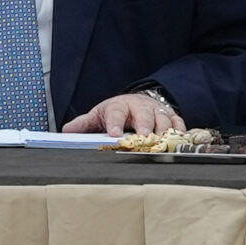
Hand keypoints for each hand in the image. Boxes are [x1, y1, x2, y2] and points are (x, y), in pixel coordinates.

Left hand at [64, 92, 182, 135]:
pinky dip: (178, 132)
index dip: (114, 122)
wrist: (137, 101)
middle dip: (145, 125)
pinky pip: (177, 123)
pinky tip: (178, 141)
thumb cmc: (116, 113)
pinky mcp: (170, 117)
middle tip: (144, 137)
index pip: (116, 112)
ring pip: (163, 119)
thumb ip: (84, 124)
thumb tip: (67, 131)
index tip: (113, 133)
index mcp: (119, 106)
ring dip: (163, 131)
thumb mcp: (98, 115)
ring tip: (162, 143)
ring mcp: (157, 111)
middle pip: (144, 114)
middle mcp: (140, 107)